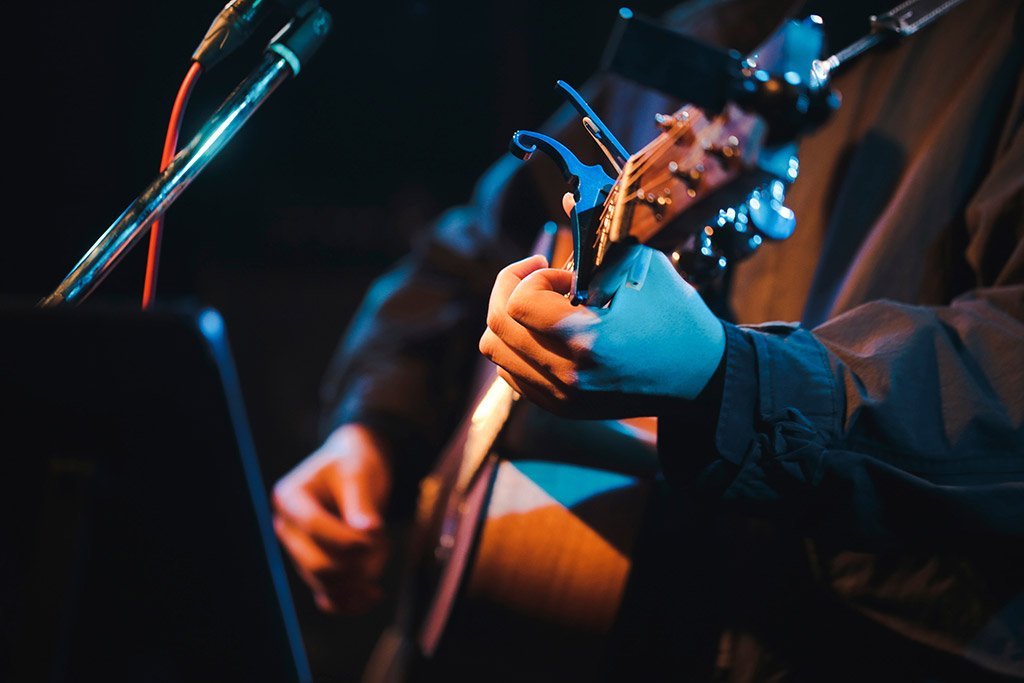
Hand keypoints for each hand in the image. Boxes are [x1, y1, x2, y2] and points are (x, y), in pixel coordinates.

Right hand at [271, 423, 391, 613]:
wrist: (356, 470)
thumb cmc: (355, 464)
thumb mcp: (360, 473)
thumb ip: (362, 502)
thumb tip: (367, 532)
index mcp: (289, 497)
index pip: (313, 526)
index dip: (347, 537)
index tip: (378, 534)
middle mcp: (286, 527)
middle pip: (317, 563)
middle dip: (359, 560)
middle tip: (386, 541)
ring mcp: (298, 552)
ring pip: (327, 583)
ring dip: (363, 575)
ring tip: (385, 548)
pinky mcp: (314, 569)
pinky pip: (328, 597)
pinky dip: (350, 602)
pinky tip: (374, 595)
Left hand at [478, 245, 724, 417]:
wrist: (699, 375)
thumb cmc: (676, 317)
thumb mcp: (644, 267)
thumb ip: (601, 236)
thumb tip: (568, 198)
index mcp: (588, 341)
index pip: (518, 304)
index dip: (535, 278)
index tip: (565, 273)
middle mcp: (568, 375)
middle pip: (497, 327)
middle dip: (510, 289)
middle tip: (538, 276)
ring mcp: (562, 397)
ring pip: (495, 351)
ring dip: (510, 319)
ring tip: (543, 306)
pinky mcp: (561, 407)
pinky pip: (510, 373)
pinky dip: (516, 345)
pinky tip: (545, 331)